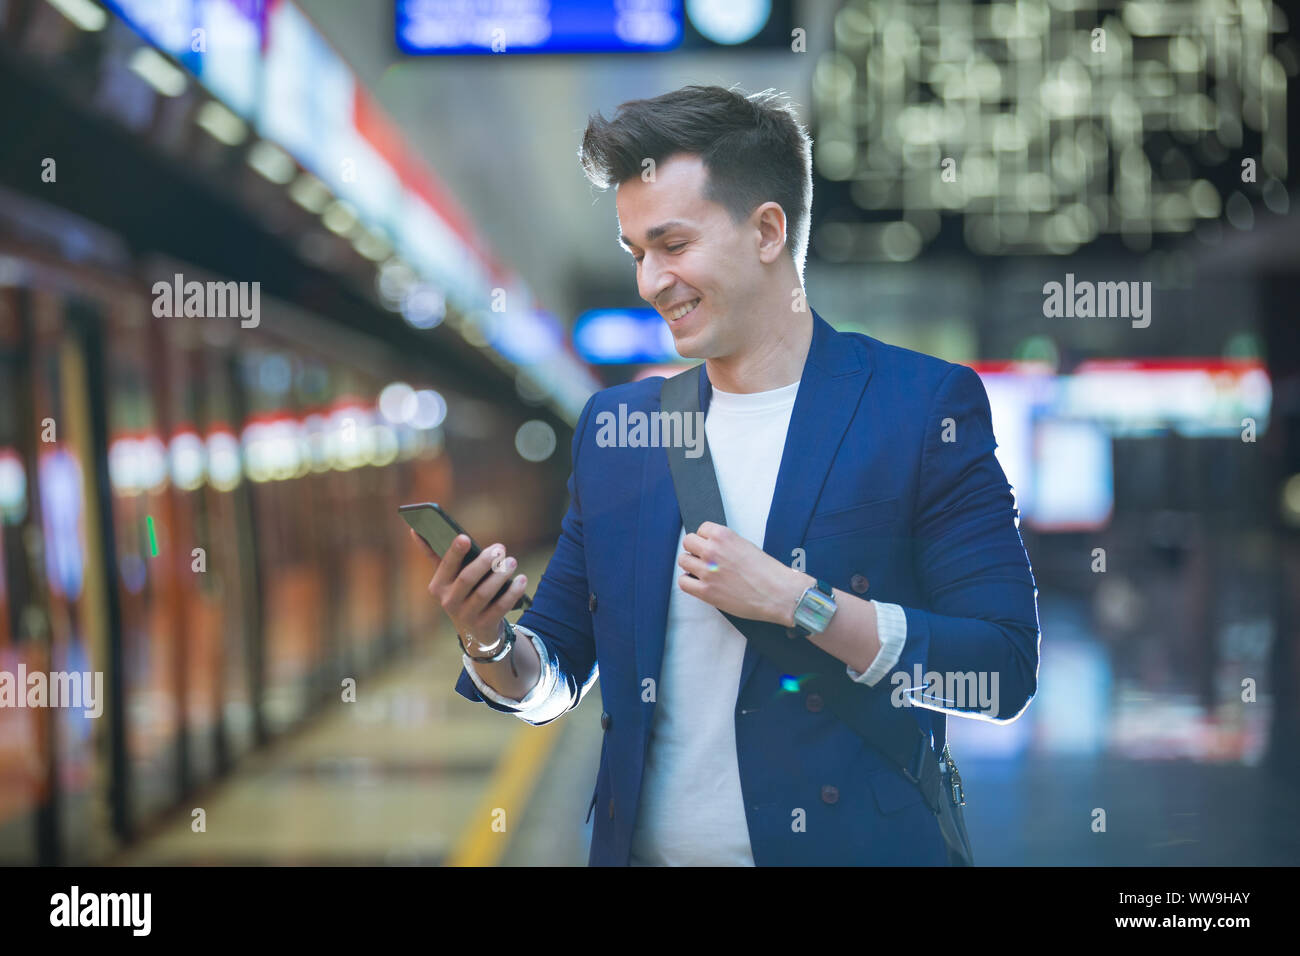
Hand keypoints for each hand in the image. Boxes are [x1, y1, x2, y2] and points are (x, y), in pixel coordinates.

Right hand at [413, 528, 527, 652]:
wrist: (475, 630)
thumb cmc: (462, 593)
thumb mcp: (449, 577)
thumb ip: (435, 554)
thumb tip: (415, 530)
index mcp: (437, 586)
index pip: (445, 566)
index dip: (454, 552)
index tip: (465, 537)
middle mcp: (448, 602)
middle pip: (467, 579)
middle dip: (484, 562)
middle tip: (500, 548)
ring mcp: (466, 616)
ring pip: (484, 593)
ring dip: (501, 575)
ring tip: (512, 561)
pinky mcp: (484, 625)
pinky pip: (500, 607)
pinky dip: (513, 592)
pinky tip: (522, 579)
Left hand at [677, 522, 812, 625]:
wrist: (778, 593)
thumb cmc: (768, 572)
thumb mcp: (746, 546)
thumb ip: (726, 545)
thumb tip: (713, 548)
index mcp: (724, 536)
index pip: (701, 529)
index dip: (706, 538)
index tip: (711, 546)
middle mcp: (712, 551)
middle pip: (687, 542)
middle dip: (695, 549)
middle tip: (704, 559)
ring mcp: (707, 571)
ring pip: (683, 561)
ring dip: (691, 565)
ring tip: (702, 572)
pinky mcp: (706, 591)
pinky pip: (683, 582)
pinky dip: (689, 582)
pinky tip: (699, 583)